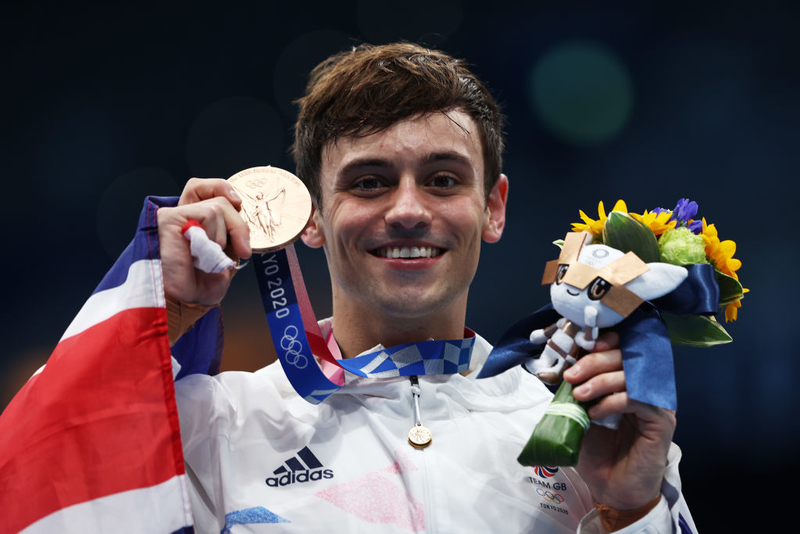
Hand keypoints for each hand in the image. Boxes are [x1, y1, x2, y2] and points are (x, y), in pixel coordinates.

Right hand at [158, 178, 250, 305]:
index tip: (238, 202)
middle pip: (218, 196)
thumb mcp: (225, 254)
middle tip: (242, 250)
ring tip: (208, 258)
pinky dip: (214, 236)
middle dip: (238, 225)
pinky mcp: (170, 217)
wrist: (184, 301)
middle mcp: (184, 214)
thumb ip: (229, 231)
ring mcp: (176, 214)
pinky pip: (208, 214)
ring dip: (223, 237)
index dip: (222, 187)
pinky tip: (202, 254)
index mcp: (195, 221)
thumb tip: (237, 206)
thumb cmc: (201, 283)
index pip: (204, 188)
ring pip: (218, 207)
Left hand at [564, 332, 675, 509]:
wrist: (610, 489)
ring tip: (579, 395)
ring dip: (600, 380)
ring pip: (631, 375)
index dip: (603, 342)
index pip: (621, 348)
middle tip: (571, 375)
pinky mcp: (662, 420)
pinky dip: (613, 401)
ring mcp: (656, 403)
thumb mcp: (578, 412)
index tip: (581, 346)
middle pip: (626, 356)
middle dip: (594, 361)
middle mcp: (645, 387)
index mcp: (627, 380)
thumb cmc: (597, 452)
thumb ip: (576, 388)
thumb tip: (562, 366)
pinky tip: (596, 413)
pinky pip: (638, 398)